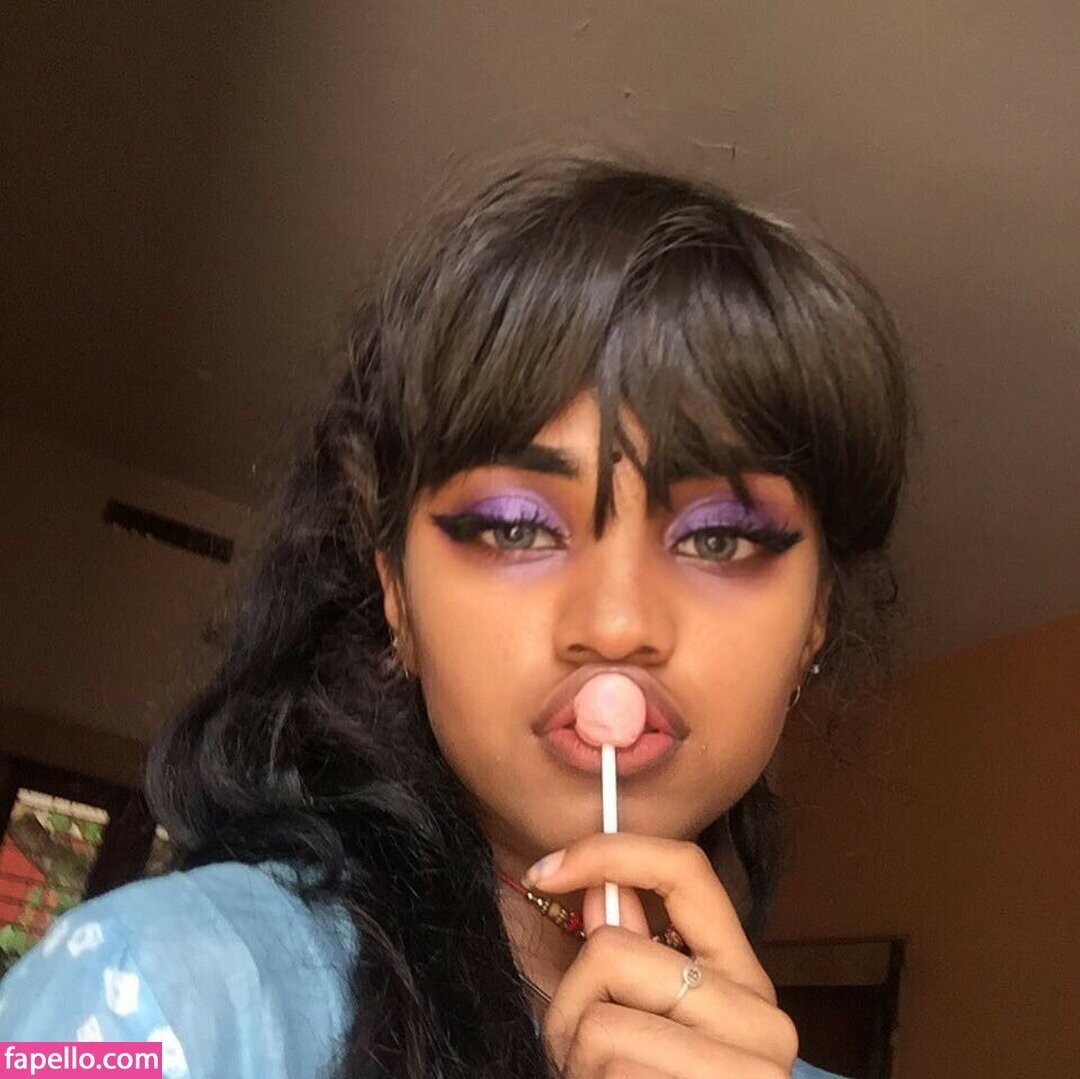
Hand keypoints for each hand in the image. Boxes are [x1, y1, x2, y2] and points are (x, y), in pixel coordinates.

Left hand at [524, 833, 798, 1077]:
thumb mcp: (638, 1022)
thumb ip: (628, 957)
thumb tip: (602, 891)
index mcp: (743, 980)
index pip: (687, 870)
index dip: (609, 851)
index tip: (545, 868)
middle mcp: (764, 1021)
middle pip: (614, 951)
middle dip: (570, 1002)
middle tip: (582, 1052)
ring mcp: (748, 1075)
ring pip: (600, 1021)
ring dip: (575, 1061)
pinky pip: (608, 1073)